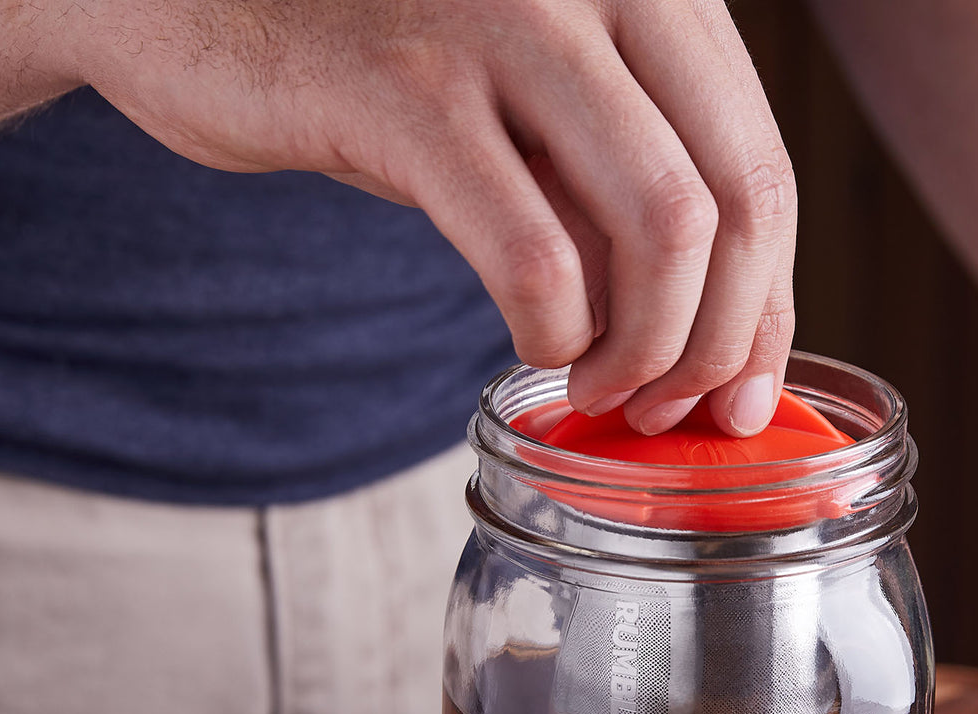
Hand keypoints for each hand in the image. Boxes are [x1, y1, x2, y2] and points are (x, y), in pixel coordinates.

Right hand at [55, 0, 795, 434]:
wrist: (210, 7)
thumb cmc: (394, 75)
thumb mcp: (542, 116)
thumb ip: (630, 192)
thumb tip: (727, 344)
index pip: (763, 165)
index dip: (767, 301)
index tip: (746, 391)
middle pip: (733, 198)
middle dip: (721, 338)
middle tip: (673, 409)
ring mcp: (508, 25)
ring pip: (660, 225)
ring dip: (647, 348)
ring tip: (602, 391)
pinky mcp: (407, 90)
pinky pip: (535, 254)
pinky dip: (554, 334)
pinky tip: (537, 351)